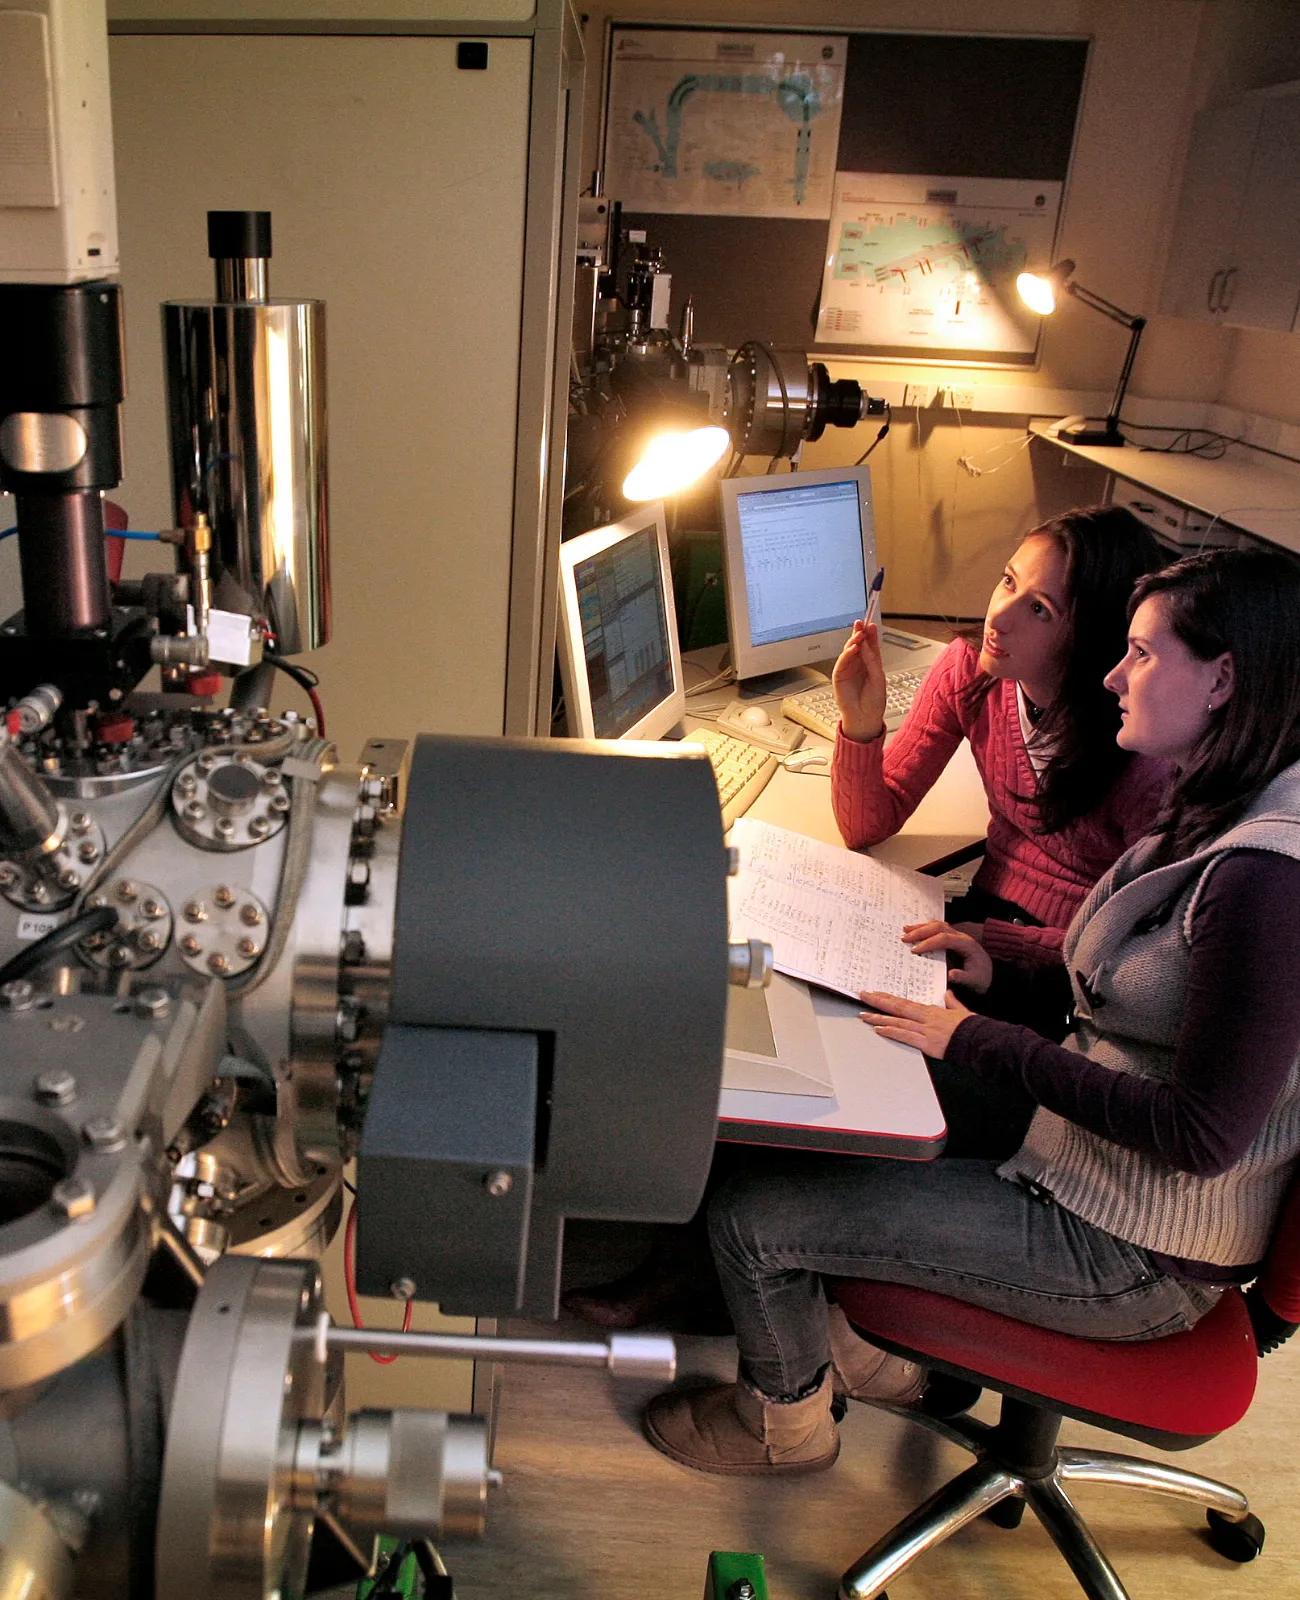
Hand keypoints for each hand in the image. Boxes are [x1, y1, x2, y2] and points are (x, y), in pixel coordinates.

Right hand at [831, 619, 886, 741]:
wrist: (864, 717)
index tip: (871, 624)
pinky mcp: (839, 675)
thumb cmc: (874, 701)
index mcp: (871, 663)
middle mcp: (859, 664)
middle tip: (861, 623)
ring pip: (849, 651)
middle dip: (859, 633)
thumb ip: (872, 661)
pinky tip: (853, 648)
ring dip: (853, 641)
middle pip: (858, 645)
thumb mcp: (878, 678)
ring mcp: (848, 669)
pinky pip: (842, 661)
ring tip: (858, 634)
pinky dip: (847, 654)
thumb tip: (866, 645)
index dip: (870, 634)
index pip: (870, 645)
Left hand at [859, 989, 972, 1058]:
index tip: (876, 993)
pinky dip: (891, 1032)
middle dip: (878, 1001)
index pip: (905, 1003)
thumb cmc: (972, 1027)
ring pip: (898, 1021)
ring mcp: (925, 1030)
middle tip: (863, 995)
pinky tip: (879, 1029)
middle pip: (897, 1007)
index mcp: (931, 1011)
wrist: (980, 1040)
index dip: (889, 998)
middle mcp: (925, 1018)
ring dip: (879, 1017)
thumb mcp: (961, 1011)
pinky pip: (905, 1036)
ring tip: (864, 1014)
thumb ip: (952, 1002)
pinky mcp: (927, 1043)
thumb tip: (949, 993)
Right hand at [901, 921, 993, 993]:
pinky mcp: (952, 938)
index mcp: (967, 945)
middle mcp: (961, 936)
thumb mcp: (975, 981)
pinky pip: (937, 928)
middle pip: (939, 927)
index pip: (944, 939)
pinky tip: (914, 930)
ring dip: (920, 927)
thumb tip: (951, 975)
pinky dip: (925, 928)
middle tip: (905, 938)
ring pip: (937, 924)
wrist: (989, 974)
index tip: (915, 950)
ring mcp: (957, 935)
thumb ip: (963, 978)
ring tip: (905, 930)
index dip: (928, 943)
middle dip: (920, 931)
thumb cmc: (981, 977)